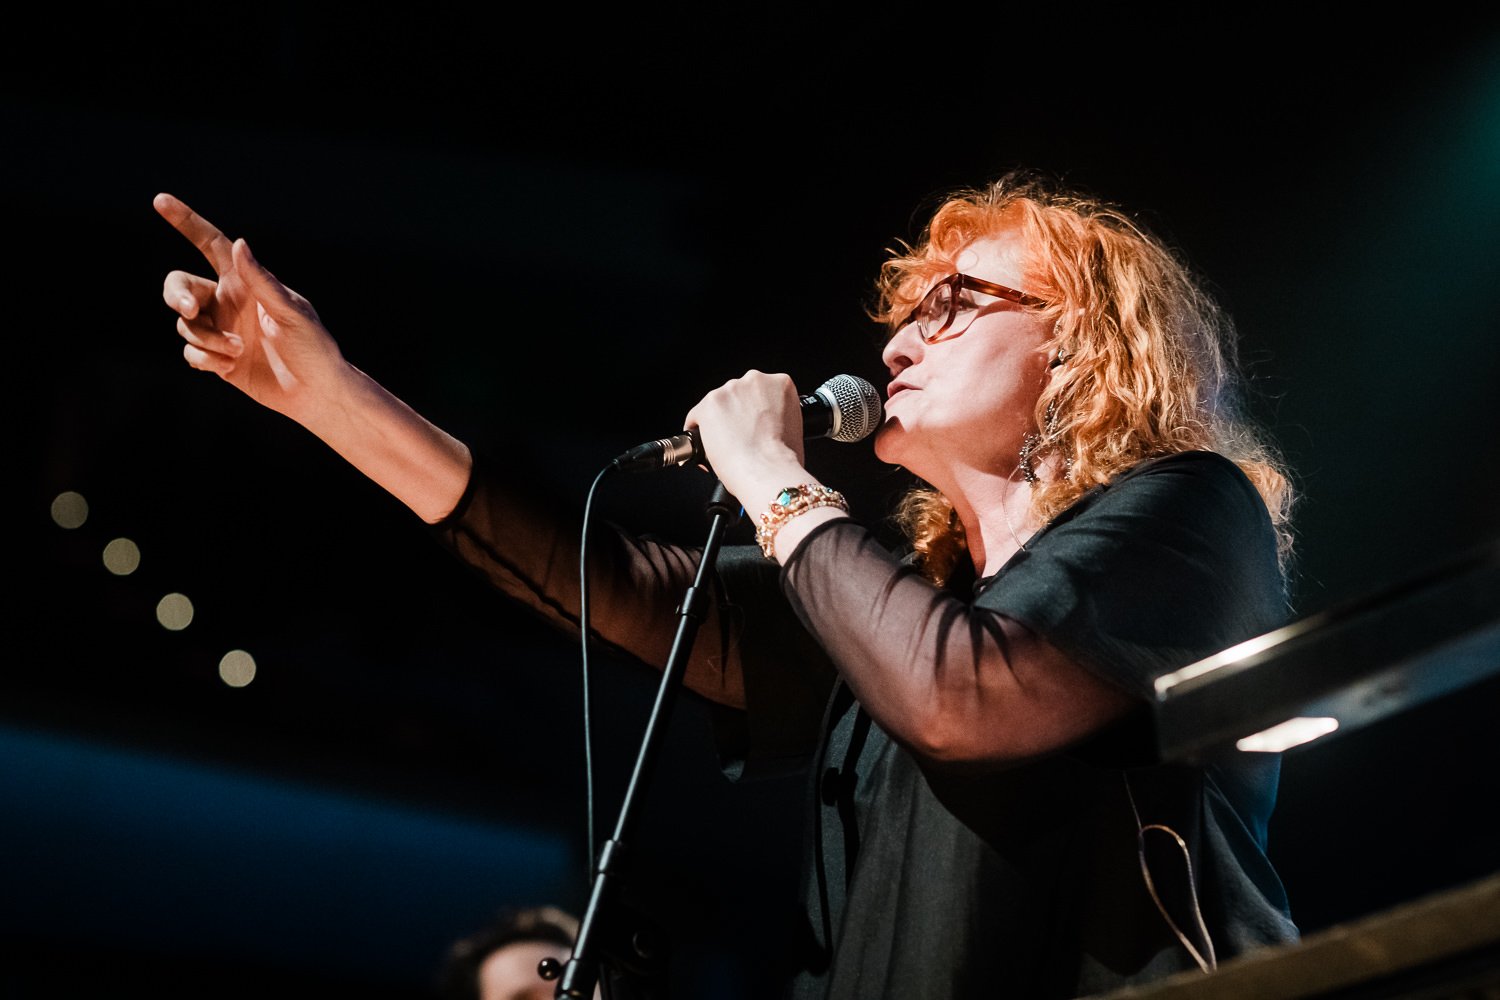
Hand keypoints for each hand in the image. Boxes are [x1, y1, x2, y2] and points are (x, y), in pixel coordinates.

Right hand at [155, 193, 347, 423]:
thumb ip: (262, 281)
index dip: (186, 222)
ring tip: (239, 351)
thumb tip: (238, 243)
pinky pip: (191, 353)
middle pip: (178, 286)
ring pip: (184, 325)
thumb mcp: (291, 312)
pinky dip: (205, 359)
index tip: (160, 200)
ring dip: (206, 339)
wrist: (316, 392)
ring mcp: (221, 330)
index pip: (210, 244)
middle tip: (188, 308)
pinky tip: (229, 367)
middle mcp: (228, 302)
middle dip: (174, 295)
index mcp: (245, 282)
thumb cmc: (313, 347)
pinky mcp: (217, 359)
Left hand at [683, 370, 811, 515]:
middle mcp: (754, 380)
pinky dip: (697, 431)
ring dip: (718, 422)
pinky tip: (705, 446)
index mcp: (780, 384)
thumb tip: (767, 426)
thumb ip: (779, 416)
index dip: (756, 412)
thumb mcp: (794, 427)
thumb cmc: (783, 458)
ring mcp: (730, 390)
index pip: (761, 392)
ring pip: (717, 405)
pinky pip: (696, 416)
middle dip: (737, 414)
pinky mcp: (709, 404)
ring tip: (725, 445)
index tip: (754, 425)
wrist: (767, 470)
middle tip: (741, 438)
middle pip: (738, 395)